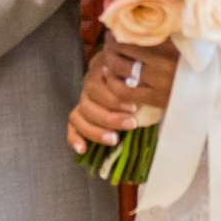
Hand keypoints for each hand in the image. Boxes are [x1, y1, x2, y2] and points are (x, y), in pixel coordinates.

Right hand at [66, 38, 176, 153]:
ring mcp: (84, 100)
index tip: (134, 108)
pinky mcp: (80, 115)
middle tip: (131, 124)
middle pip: (88, 102)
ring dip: (96, 130)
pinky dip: (75, 137)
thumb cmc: (143, 79)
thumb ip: (141, 83)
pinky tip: (83, 149)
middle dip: (110, 117)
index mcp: (103, 71)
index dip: (114, 99)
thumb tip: (147, 98)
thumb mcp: (143, 78)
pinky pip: (72, 126)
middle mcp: (90, 84)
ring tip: (114, 140)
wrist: (138, 76)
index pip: (98, 85)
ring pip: (79, 116)